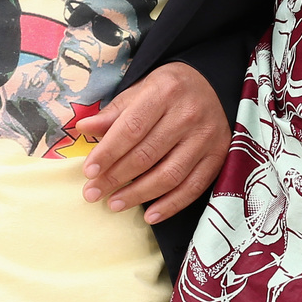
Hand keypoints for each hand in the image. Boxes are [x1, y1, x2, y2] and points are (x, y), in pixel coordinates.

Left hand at [76, 63, 229, 225]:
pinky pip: (193, 187)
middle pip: (147, 154)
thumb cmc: (168, 90)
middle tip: (93, 193)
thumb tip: (82, 128)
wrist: (212, 86)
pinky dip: (171, 205)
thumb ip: (114, 113)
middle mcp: (188, 114)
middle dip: (116, 178)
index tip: (88, 172)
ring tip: (114, 204)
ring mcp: (206, 137)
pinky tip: (149, 215)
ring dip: (139, 195)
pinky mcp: (218, 156)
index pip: (131, 128)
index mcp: (164, 92)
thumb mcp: (140, 90)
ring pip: (169, 175)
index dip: (108, 153)